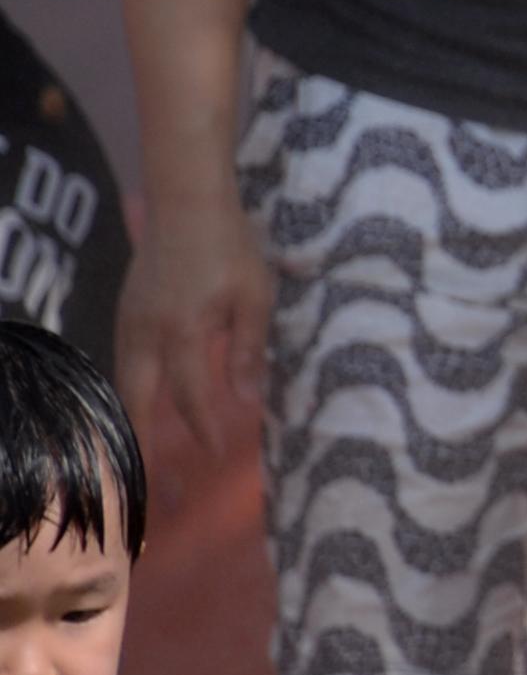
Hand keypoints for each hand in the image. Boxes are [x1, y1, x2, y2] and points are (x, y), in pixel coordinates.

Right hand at [114, 192, 271, 457]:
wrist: (187, 201)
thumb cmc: (229, 245)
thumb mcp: (254, 296)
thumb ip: (250, 349)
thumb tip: (250, 399)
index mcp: (182, 333)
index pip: (191, 395)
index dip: (203, 427)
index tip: (217, 453)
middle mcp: (146, 334)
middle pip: (139, 399)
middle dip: (146, 439)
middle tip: (157, 473)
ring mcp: (130, 322)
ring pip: (125, 382)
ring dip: (135, 415)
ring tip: (145, 447)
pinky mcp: (127, 311)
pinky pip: (124, 362)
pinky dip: (133, 388)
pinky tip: (145, 398)